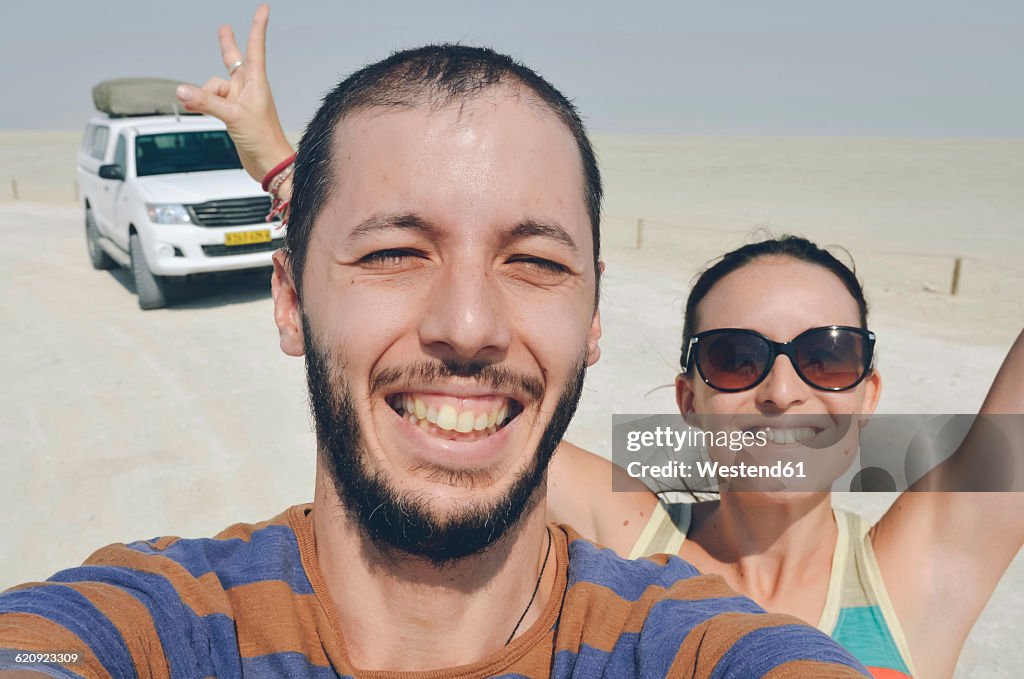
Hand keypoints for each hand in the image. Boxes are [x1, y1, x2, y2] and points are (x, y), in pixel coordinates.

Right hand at [176, 4, 293, 182]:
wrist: (269, 164)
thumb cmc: (263, 139)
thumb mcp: (232, 116)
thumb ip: (206, 102)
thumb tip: (181, 90)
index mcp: (256, 82)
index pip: (255, 47)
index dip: (257, 27)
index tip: (264, 9)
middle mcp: (248, 88)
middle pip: (232, 61)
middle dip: (226, 45)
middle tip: (223, 28)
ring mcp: (239, 101)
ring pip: (212, 87)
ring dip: (202, 94)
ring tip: (193, 106)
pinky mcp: (233, 114)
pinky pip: (211, 101)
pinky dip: (201, 103)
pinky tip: (191, 107)